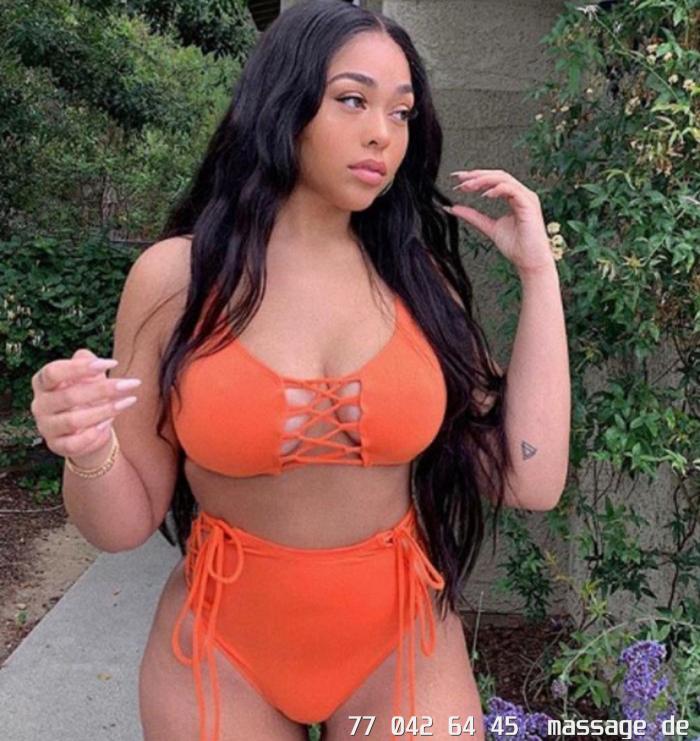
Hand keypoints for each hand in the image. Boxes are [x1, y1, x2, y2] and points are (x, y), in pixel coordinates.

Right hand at [29, 348, 140, 465]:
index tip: (112, 363)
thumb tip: (87, 356)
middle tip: (130, 384)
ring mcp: (46, 427)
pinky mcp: (57, 445)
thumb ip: (86, 362)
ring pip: (73, 421)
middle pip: (68, 396)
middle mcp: (40, 404)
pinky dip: (94, 435)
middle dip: (103, 389)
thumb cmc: (87, 395)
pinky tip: (109, 424)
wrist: (87, 428)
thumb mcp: (88, 376)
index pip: (54, 372)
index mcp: (43, 383)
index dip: (81, 367)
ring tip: (127, 402)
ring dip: (105, 411)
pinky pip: (74, 444)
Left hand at [447, 169, 554, 273]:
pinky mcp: (529, 205)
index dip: (475, 177)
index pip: (493, 180)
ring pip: (503, 179)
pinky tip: (485, 195)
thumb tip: (453, 208)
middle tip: (459, 178)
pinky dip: (497, 189)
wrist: (530, 262)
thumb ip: (472, 217)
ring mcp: (526, 198)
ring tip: (468, 186)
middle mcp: (521, 194)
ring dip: (483, 180)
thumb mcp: (488, 227)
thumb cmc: (517, 247)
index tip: (458, 180)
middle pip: (497, 175)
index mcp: (514, 197)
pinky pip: (512, 190)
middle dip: (477, 175)